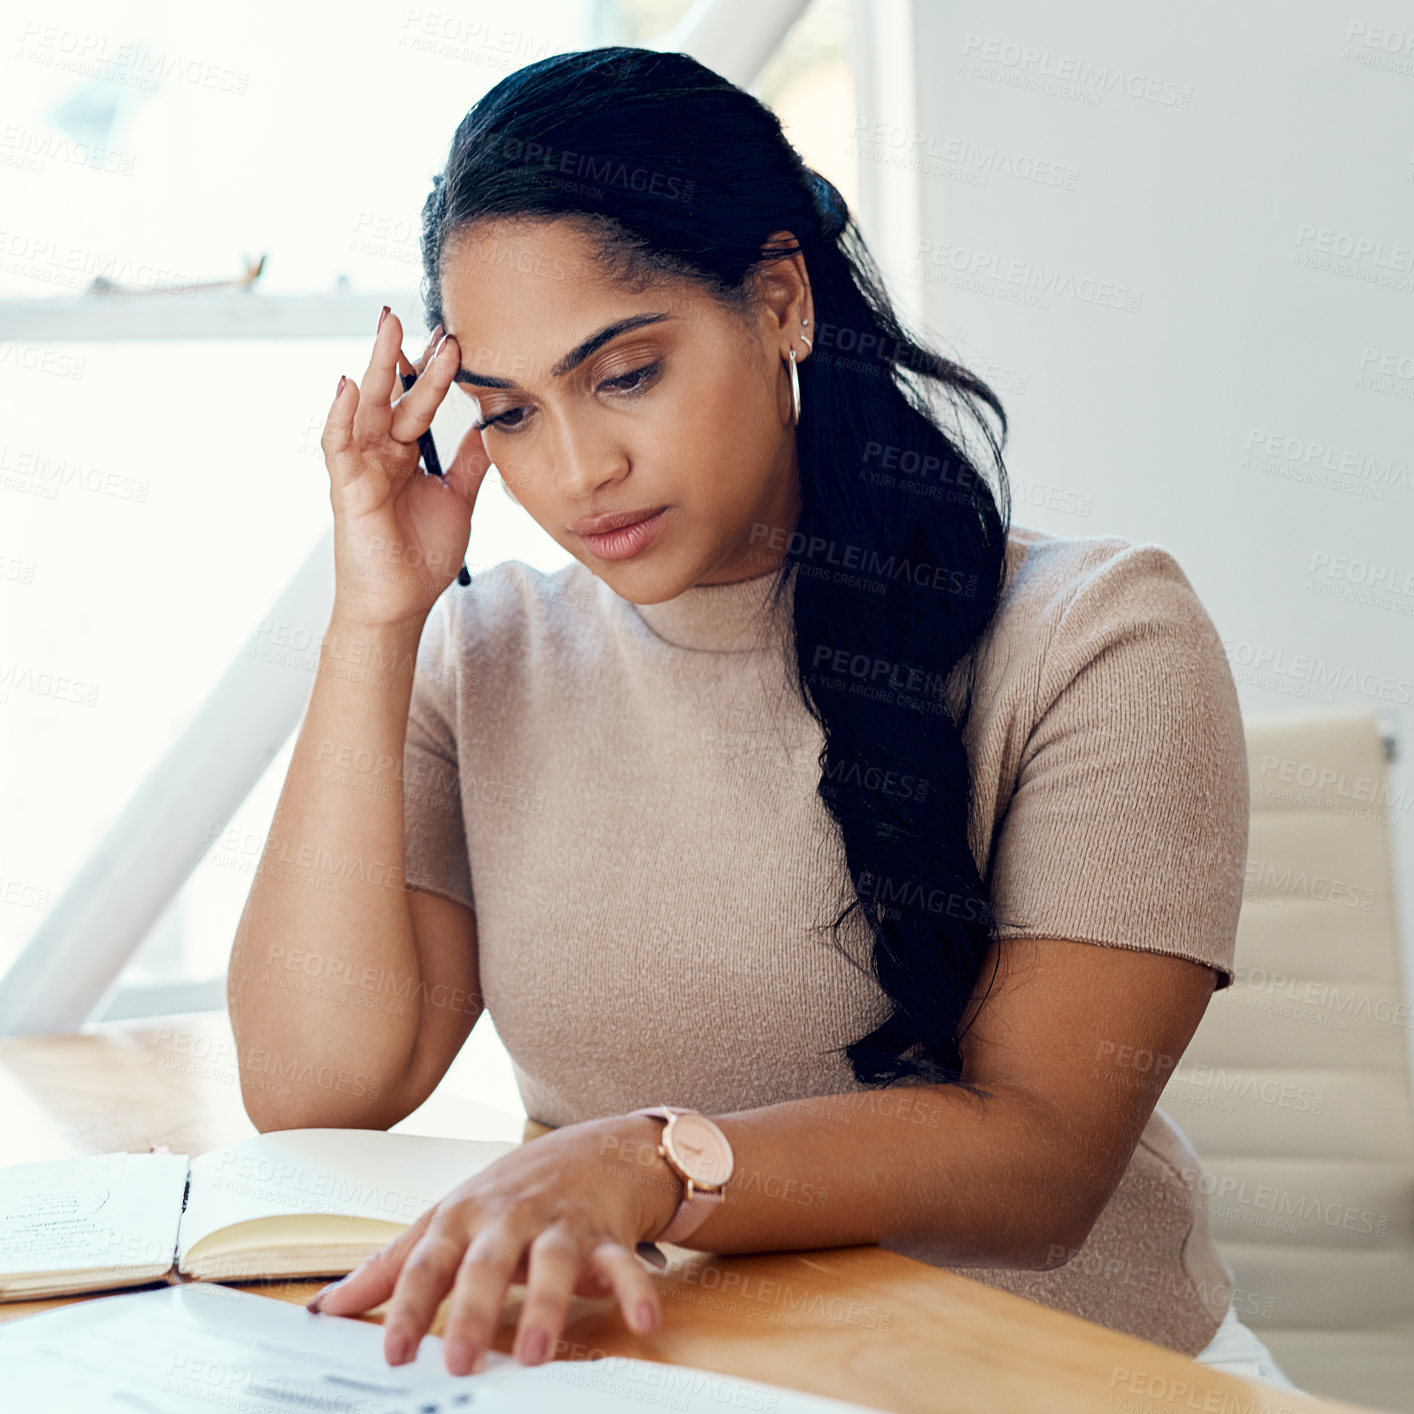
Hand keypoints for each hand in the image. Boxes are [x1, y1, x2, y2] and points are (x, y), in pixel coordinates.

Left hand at [308, 1115, 680, 1374]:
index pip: (429, 1261)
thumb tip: (324, 1310)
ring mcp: (561, 1224)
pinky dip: (635, 1290)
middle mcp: (511, 1217)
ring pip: (554, 1262)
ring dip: (546, 1306)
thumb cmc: (510, 1193)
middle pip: (489, 1262)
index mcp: (464, 1216)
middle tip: (461, 1364)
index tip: (393, 1353)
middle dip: (474, 1310)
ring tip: (536, 1353)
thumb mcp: (447, 1219)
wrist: (593, 1147)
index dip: (409, 1306)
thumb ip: (390, 1267)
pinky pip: (624, 1264)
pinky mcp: (607, 1234)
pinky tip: (642, 1322)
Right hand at [322, 308, 493, 626]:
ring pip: (369, 406)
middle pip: (395, 394)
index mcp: (405, 454)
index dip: (437, 373)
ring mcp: (361, 466)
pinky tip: (348, 383)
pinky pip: (339, 443)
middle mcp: (381, 453)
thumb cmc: (421, 557)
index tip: (458, 340)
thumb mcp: (457, 499)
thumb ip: (468, 463)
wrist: (401, 603)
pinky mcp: (346, 486)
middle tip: (433, 322)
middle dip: (410, 356)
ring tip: (389, 326)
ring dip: (378, 365)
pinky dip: (341, 414)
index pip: (421, 402)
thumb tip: (489, 429)